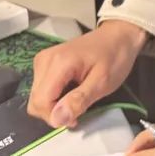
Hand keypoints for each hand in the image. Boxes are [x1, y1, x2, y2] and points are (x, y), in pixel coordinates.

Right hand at [28, 20, 147, 128]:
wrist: (119, 35)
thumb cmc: (115, 56)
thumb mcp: (103, 82)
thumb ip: (79, 101)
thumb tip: (57, 119)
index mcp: (58, 63)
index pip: (40, 102)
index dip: (55, 117)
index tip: (76, 118)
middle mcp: (44, 60)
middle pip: (35, 101)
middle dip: (55, 112)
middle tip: (80, 107)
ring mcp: (43, 60)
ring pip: (37, 98)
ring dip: (55, 105)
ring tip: (78, 97)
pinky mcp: (45, 63)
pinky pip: (42, 90)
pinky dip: (55, 96)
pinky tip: (72, 90)